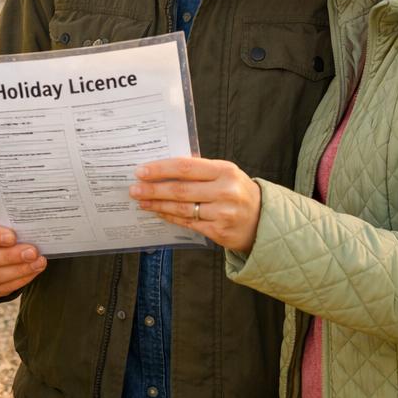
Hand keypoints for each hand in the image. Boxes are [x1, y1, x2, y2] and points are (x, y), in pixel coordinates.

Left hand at [128, 157, 261, 252]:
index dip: (160, 169)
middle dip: (153, 189)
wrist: (264, 220)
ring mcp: (223, 213)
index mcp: (225, 171)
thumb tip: (163, 165)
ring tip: (141, 201)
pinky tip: (158, 212)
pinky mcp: (219, 232)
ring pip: (182, 208)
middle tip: (134, 188)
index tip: (141, 171)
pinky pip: (188, 223)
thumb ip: (200, 169)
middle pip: (180, 190)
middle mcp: (225, 192)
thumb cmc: (237, 191)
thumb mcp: (225, 173)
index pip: (185, 167)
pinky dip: (170, 217)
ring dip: (157, 204)